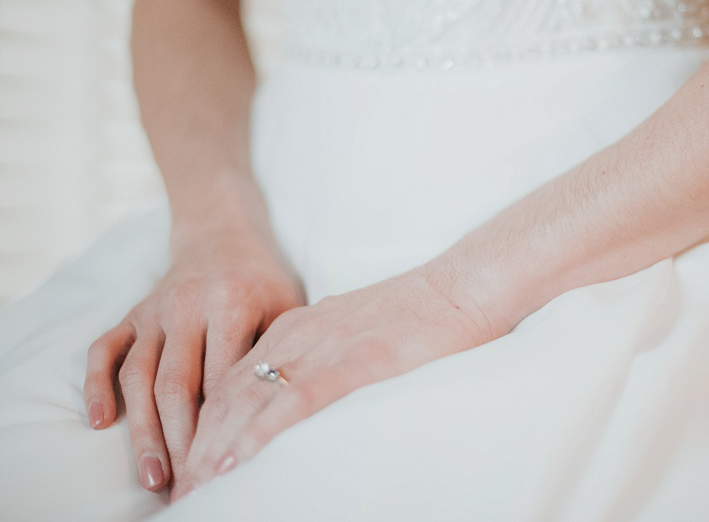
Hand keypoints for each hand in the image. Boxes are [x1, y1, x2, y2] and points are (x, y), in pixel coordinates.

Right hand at [83, 209, 304, 492]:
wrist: (221, 234)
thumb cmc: (263, 280)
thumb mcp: (286, 306)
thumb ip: (282, 351)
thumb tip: (286, 411)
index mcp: (232, 302)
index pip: (222, 376)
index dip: (222, 424)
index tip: (227, 463)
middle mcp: (187, 306)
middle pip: (176, 384)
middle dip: (181, 440)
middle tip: (187, 485)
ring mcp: (154, 311)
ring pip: (139, 376)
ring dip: (142, 430)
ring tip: (154, 475)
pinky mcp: (132, 313)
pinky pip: (104, 350)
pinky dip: (96, 385)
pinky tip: (100, 423)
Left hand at [171, 267, 499, 498]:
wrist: (464, 285)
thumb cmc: (422, 312)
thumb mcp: (357, 329)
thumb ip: (325, 353)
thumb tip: (304, 390)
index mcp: (299, 326)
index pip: (232, 379)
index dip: (204, 424)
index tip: (190, 463)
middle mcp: (301, 334)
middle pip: (229, 393)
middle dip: (198, 444)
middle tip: (181, 487)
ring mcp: (327, 346)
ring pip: (251, 399)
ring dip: (215, 446)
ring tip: (195, 485)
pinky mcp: (357, 360)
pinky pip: (296, 399)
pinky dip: (258, 431)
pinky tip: (235, 458)